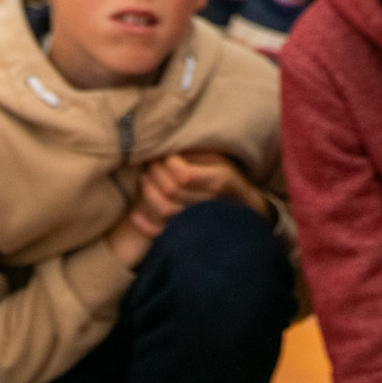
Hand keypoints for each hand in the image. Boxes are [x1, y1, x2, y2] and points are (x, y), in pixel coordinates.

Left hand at [131, 151, 268, 235]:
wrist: (246, 211)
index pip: (183, 174)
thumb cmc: (230, 180)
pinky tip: (135, 215)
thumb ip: (198, 155)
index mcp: (216, 181)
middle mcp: (206, 203)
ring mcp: (196, 222)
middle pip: (171, 190)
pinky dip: (146, 227)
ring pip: (164, 210)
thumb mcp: (221, 160)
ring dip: (149, 192)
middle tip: (152, 163)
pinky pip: (163, 234)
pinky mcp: (188, 235)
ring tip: (144, 178)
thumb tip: (170, 147)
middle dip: (156, 172)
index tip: (167, 155)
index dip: (169, 163)